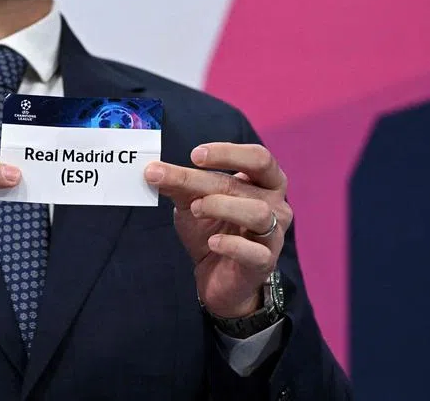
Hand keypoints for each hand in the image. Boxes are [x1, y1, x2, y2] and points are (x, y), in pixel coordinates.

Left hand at [144, 143, 291, 317]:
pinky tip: (213, 242)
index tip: (195, 155)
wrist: (216, 276)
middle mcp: (276, 205)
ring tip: (196, 209)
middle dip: (213, 178)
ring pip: (257, 212)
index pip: (258, 157)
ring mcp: (273, 234)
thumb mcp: (192, 202)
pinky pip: (254, 251)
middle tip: (183, 180)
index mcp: (265, 182)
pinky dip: (232, 244)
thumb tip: (153, 169)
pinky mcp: (265, 262)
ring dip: (222, 207)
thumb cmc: (212, 230)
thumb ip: (179, 185)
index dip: (229, 152)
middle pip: (248, 184)